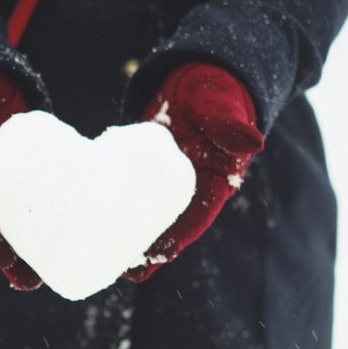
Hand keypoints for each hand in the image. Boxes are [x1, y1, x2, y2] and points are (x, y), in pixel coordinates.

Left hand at [123, 62, 264, 281]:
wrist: (198, 76)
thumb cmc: (215, 89)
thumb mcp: (222, 103)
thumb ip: (231, 123)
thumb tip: (252, 142)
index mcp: (217, 179)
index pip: (199, 214)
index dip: (180, 237)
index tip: (161, 256)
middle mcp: (193, 188)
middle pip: (172, 224)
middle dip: (152, 249)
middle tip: (126, 272)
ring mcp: (168, 181)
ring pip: (151, 215)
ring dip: (132, 236)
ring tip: (106, 260)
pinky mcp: (148, 172)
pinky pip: (134, 196)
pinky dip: (119, 210)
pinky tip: (95, 223)